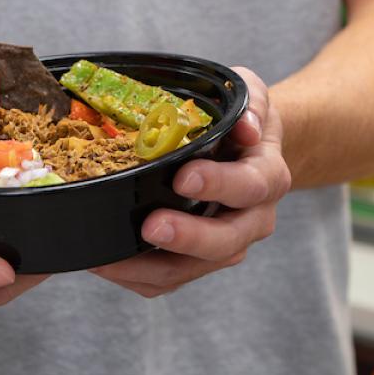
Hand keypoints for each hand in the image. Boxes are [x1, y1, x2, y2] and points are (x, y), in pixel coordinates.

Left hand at [91, 67, 289, 296]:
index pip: (250, 186)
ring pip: (196, 268)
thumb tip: (246, 127)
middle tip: (151, 226)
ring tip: (113, 256)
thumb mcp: (252, 95)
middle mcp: (253, 218)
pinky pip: (170, 279)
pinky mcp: (199, 259)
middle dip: (188, 237)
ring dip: (154, 265)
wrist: (250, 147)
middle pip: (227, 241)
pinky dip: (138, 275)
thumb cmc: (242, 118)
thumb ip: (253, 104)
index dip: (218, 185)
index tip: (183, 178)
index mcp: (267, 176)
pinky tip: (106, 261)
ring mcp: (227, 243)